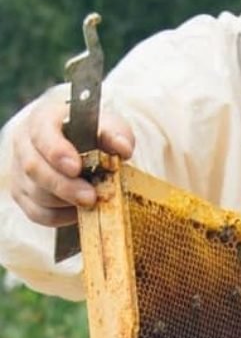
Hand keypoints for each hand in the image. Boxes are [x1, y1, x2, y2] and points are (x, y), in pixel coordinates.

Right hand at [10, 91, 134, 226]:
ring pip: (36, 194)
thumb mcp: (108, 127)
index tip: (76, 168)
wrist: (80, 149)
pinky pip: (38, 213)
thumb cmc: (93, 135)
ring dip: (66, 203)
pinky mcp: (24, 196)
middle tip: (91, 197)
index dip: (56, 152)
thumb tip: (123, 148)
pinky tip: (80, 213)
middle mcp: (25, 144)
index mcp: (43, 120)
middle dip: (64, 186)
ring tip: (91, 202)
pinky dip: (61, 217)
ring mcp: (20, 171)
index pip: (42, 134)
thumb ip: (117, 134)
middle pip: (34, 168)